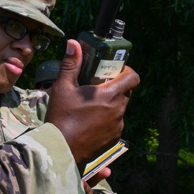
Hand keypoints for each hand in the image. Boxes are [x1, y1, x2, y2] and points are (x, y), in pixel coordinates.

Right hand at [46, 40, 139, 168]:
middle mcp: (119, 110)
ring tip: (90, 106)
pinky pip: (115, 124)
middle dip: (115, 87)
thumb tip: (73, 43)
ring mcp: (118, 126)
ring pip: (119, 109)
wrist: (61, 150)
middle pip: (125, 92)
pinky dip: (106, 120)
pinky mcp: (114, 139)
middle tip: (97, 86)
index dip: (126, 71)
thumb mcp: (63, 88)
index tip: (114, 70)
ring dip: (110, 104)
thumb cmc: (62, 117)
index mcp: (110, 95)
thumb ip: (71, 64)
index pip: (133, 77)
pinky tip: (89, 122)